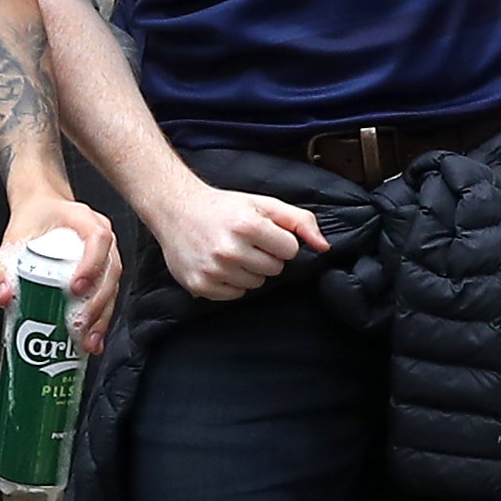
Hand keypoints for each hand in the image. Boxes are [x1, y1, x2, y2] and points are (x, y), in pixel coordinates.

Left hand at [0, 200, 121, 352]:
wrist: (41, 207)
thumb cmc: (32, 218)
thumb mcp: (14, 239)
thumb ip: (5, 268)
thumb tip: (5, 298)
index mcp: (83, 219)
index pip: (98, 238)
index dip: (91, 264)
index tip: (76, 287)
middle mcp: (101, 235)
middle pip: (110, 269)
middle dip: (97, 302)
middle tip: (81, 325)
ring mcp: (106, 253)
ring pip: (113, 285)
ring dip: (103, 315)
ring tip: (89, 340)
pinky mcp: (103, 269)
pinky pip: (107, 293)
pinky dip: (100, 316)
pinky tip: (91, 337)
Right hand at [147, 184, 330, 302]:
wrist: (176, 210)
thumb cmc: (224, 207)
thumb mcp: (263, 204)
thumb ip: (299, 221)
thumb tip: (324, 247)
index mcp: (247, 225)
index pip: (290, 250)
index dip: (280, 241)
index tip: (263, 233)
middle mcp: (229, 249)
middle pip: (274, 269)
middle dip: (265, 256)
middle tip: (245, 242)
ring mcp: (213, 270)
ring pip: (256, 284)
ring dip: (249, 271)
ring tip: (231, 252)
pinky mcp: (200, 285)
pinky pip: (235, 295)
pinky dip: (231, 283)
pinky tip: (219, 265)